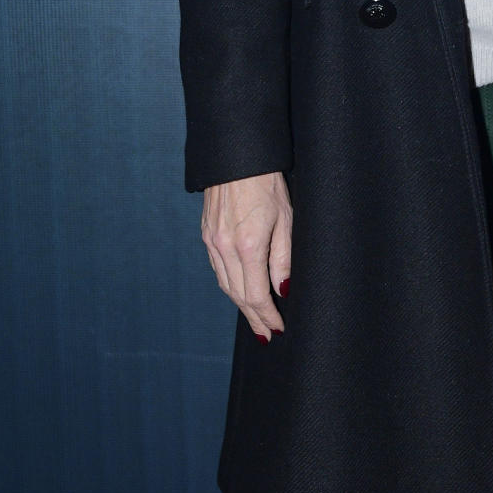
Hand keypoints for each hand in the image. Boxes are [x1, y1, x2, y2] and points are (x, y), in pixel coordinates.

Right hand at [201, 172, 292, 340]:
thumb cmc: (268, 184)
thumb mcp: (286, 219)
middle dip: (254, 318)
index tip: (278, 329)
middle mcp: (224, 248)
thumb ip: (283, 259)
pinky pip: (217, 269)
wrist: (237, 158)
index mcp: (247, 246)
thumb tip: (282, 291)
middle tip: (266, 335)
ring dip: (240, 305)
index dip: (267, 316)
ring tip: (255, 319)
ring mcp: (211, 242)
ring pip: (225, 285)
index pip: (256, 296)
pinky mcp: (206, 235)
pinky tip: (239, 291)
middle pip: (238, 296)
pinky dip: (230, 285)